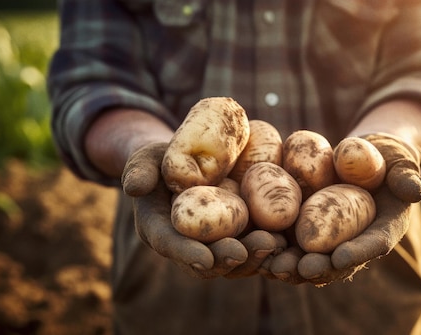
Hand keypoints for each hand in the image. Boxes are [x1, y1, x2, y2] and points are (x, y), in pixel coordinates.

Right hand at [123, 142, 284, 278]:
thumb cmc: (161, 159)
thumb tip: (134, 187)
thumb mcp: (144, 159)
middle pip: (207, 262)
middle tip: (244, 251)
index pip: (171, 246)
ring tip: (272, 245)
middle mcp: (188, 243)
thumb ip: (138, 170)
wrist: (184, 161)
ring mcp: (214, 242)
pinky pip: (252, 246)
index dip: (187, 255)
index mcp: (160, 230)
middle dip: (226, 260)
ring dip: (253, 258)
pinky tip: (285, 239)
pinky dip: (268, 247)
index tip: (205, 258)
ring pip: (234, 260)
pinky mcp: (237, 234)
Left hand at [268, 133, 420, 284]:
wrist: (365, 157)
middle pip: (339, 262)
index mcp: (385, 228)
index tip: (341, 257)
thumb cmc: (388, 157)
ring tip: (273, 266)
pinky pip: (292, 244)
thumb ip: (406, 176)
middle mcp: (357, 241)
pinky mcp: (308, 231)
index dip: (359, 253)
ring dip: (293, 266)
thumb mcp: (400, 161)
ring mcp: (332, 239)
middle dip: (320, 268)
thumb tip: (416, 191)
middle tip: (302, 268)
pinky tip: (256, 248)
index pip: (374, 244)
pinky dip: (275, 249)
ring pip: (312, 259)